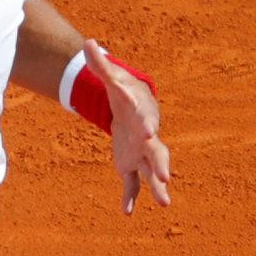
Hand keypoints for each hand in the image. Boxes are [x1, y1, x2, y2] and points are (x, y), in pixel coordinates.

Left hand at [89, 37, 172, 211]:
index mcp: (142, 117)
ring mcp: (141, 154)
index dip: (147, 127)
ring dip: (157, 188)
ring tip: (166, 203)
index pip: (146, 121)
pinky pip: (132, 185)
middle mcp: (147, 138)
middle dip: (162, 165)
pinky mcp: (130, 165)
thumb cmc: (124, 93)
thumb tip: (87, 43)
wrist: (134, 108)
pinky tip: (127, 212)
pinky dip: (130, 198)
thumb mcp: (112, 80)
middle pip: (158, 154)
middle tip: (167, 178)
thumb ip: (100, 65)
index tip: (150, 133)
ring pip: (151, 174)